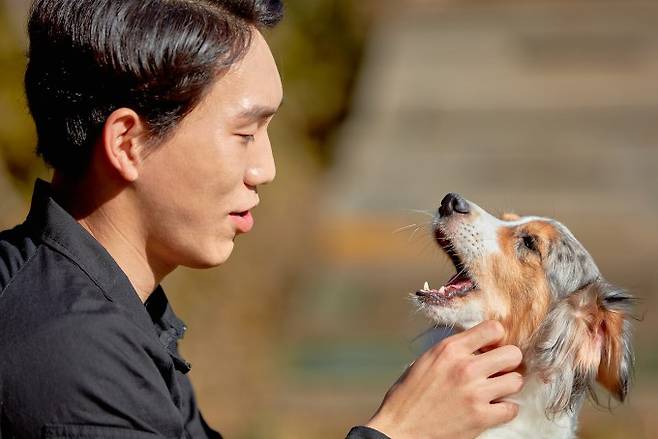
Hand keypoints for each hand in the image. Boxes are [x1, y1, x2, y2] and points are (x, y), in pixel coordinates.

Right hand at [365, 320, 522, 438]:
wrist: (400, 429)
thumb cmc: (408, 396)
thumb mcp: (425, 360)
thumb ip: (452, 351)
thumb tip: (476, 346)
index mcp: (449, 349)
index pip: (493, 329)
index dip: (496, 339)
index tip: (490, 349)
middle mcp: (465, 367)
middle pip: (513, 354)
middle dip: (508, 362)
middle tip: (497, 370)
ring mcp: (475, 393)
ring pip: (516, 381)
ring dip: (507, 386)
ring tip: (494, 390)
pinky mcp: (481, 417)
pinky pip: (511, 408)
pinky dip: (504, 409)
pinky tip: (491, 408)